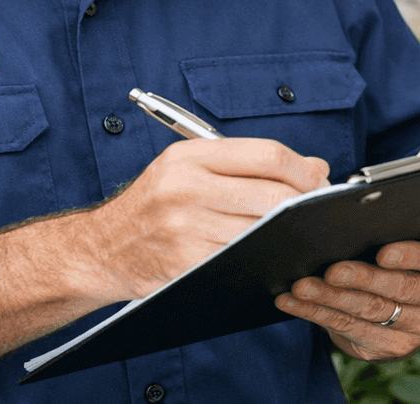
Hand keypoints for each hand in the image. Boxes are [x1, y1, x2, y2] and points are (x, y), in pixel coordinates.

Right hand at [75, 138, 329, 302]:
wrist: (100, 249)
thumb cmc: (153, 205)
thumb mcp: (187, 168)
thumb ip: (248, 163)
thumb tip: (316, 167)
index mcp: (189, 157)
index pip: (268, 155)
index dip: (304, 169)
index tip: (319, 179)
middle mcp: (185, 188)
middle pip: (273, 196)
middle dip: (304, 204)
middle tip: (316, 209)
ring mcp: (185, 230)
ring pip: (262, 231)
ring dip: (288, 233)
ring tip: (295, 230)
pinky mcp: (187, 265)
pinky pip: (242, 258)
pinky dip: (262, 255)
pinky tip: (268, 252)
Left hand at [274, 239, 419, 361]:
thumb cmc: (416, 243)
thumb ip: (402, 229)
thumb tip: (355, 223)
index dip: (411, 256)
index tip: (382, 251)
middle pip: (402, 292)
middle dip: (361, 280)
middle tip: (330, 270)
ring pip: (372, 315)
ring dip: (331, 301)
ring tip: (301, 287)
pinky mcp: (395, 349)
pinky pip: (352, 333)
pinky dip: (319, 316)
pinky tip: (297, 303)